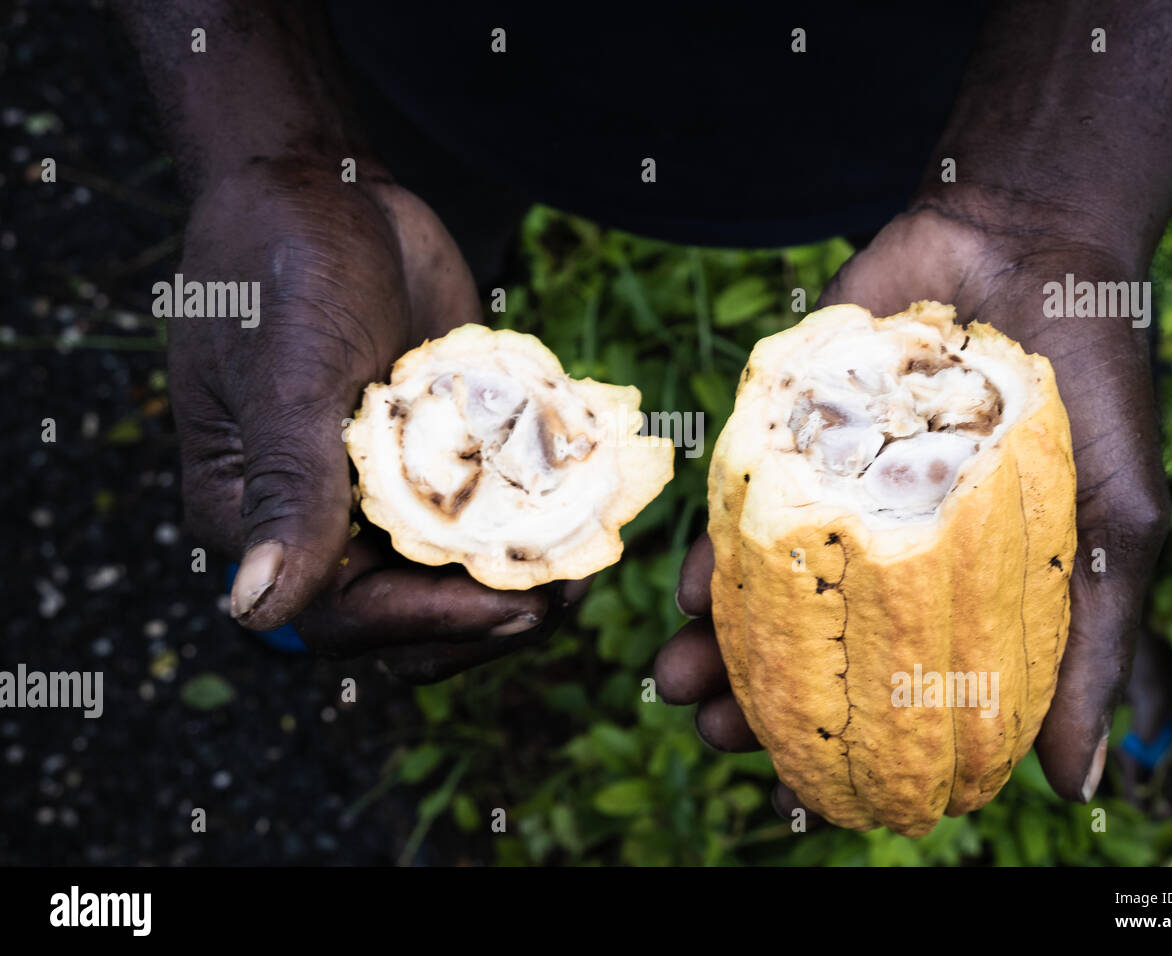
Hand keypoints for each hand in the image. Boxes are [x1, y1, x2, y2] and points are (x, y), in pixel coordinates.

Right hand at [173, 156, 584, 681]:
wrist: (330, 190)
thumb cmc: (285, 267)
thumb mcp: (290, 374)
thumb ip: (287, 488)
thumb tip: (256, 609)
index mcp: (258, 517)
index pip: (341, 617)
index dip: (430, 624)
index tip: (516, 607)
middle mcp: (318, 521)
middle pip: (406, 616)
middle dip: (488, 615)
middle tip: (569, 589)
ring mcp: (382, 493)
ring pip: (452, 576)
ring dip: (521, 576)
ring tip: (590, 556)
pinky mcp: (435, 460)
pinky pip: (483, 515)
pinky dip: (534, 521)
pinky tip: (590, 509)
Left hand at [656, 203, 1169, 819]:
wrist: (1034, 243)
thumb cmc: (1094, 389)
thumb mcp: (1114, 526)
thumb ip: (1094, 643)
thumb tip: (1072, 786)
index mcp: (952, 587)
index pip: (891, 689)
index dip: (848, 747)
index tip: (802, 795)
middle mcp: (881, 548)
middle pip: (809, 642)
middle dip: (755, 699)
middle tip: (717, 735)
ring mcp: (830, 491)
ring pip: (759, 583)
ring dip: (714, 640)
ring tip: (680, 683)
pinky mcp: (787, 431)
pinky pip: (737, 501)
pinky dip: (713, 548)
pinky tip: (692, 592)